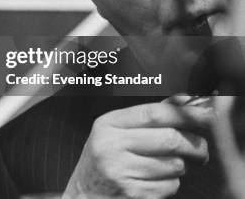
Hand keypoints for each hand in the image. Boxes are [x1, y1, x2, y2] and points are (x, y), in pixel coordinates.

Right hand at [63, 100, 212, 198]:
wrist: (84, 195)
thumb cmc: (104, 160)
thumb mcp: (115, 132)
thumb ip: (147, 116)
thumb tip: (184, 100)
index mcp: (107, 125)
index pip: (153, 113)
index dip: (185, 114)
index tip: (205, 115)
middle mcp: (111, 146)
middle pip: (169, 139)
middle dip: (194, 144)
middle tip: (200, 148)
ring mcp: (122, 172)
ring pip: (174, 164)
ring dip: (180, 166)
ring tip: (167, 166)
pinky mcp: (133, 194)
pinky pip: (170, 186)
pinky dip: (171, 184)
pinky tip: (156, 181)